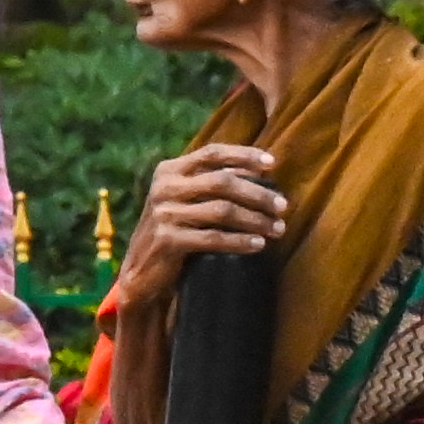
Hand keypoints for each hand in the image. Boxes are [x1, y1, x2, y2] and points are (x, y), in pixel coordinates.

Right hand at [133, 144, 287, 274]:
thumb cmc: (173, 230)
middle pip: (222, 182)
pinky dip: (240, 241)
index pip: (211, 153)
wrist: (141, 270)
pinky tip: (258, 245)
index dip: (244, 155)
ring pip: (222, 211)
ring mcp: (163, 213)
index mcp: (169, 171)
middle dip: (258, 194)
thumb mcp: (184, 200)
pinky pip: (213, 238)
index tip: (272, 164)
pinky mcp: (167, 239)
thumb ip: (211, 182)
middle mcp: (164, 188)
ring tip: (277, 229)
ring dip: (256, 220)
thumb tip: (260, 171)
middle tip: (283, 207)